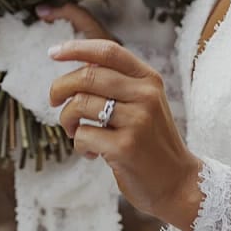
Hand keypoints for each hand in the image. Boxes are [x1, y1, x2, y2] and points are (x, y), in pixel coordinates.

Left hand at [43, 5, 204, 230]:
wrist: (178, 182)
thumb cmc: (151, 141)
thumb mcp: (143, 103)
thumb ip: (117, 82)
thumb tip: (79, 63)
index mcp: (149, 79)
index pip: (108, 51)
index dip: (76, 48)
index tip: (53, 52)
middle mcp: (145, 95)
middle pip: (87, 76)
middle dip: (60, 88)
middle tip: (54, 101)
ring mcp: (137, 121)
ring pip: (80, 104)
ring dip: (67, 120)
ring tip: (76, 132)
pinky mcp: (125, 147)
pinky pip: (83, 135)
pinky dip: (79, 145)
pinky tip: (92, 153)